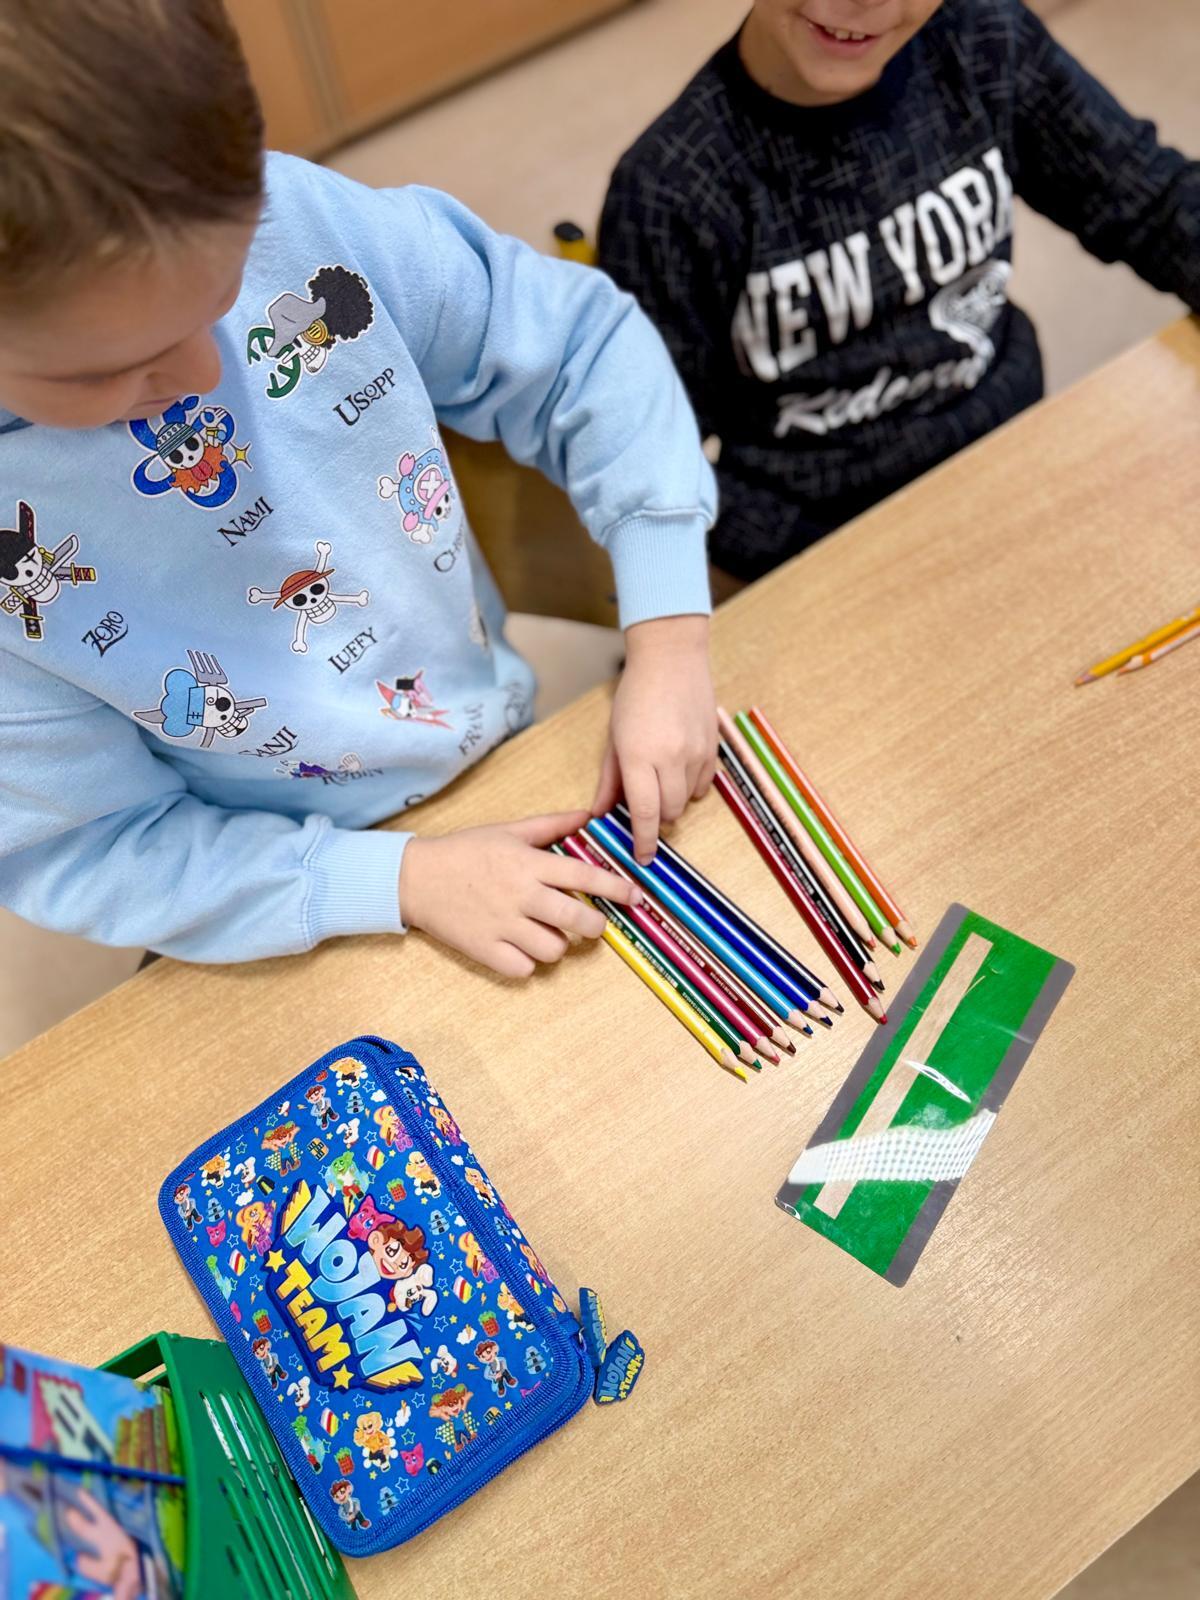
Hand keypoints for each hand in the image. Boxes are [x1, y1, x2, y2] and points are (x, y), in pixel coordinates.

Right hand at [399, 810, 641, 977]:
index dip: (616, 888)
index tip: (635, 896)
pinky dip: (527, 963)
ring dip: (557, 946)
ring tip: (546, 934)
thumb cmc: (464, 852)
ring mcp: (503, 925)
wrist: (414, 878)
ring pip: (554, 950)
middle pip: (578, 921)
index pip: (585, 877)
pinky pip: (524, 969)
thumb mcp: (508, 831)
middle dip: (595, 926)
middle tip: (592, 925)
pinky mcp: (485, 950)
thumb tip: (587, 815)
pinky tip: (521, 949)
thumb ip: (550, 825)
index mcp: (528, 864)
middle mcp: (520, 896)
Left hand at [591, 615, 716, 862]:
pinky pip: (705, 784)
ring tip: (660, 782)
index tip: (642, 858)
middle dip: (656, 819)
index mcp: (639, 756)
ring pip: (687, 801)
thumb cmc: (635, 695)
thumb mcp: (613, 737)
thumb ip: (609, 779)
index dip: (643, 841)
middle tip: (644, 809)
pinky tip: (679, 770)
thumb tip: (601, 813)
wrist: (672, 658)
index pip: (644, 812)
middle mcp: (670, 757)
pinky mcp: (713, 747)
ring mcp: (696, 752)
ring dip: (673, 802)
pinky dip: (691, 787)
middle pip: (668, 812)